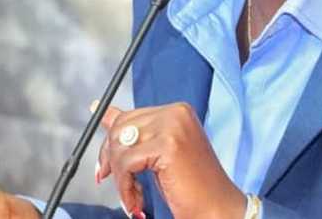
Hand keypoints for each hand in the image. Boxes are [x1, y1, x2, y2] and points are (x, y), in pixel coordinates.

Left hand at [95, 103, 244, 218]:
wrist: (218, 210)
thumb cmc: (193, 188)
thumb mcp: (156, 155)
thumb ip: (133, 132)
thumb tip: (103, 112)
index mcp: (176, 112)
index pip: (128, 117)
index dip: (112, 145)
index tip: (105, 167)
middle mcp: (176, 113)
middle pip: (120, 128)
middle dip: (111, 160)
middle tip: (119, 185)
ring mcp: (173, 126)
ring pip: (120, 146)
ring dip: (120, 177)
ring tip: (133, 197)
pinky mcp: (168, 145)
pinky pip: (127, 163)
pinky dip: (125, 186)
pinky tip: (138, 201)